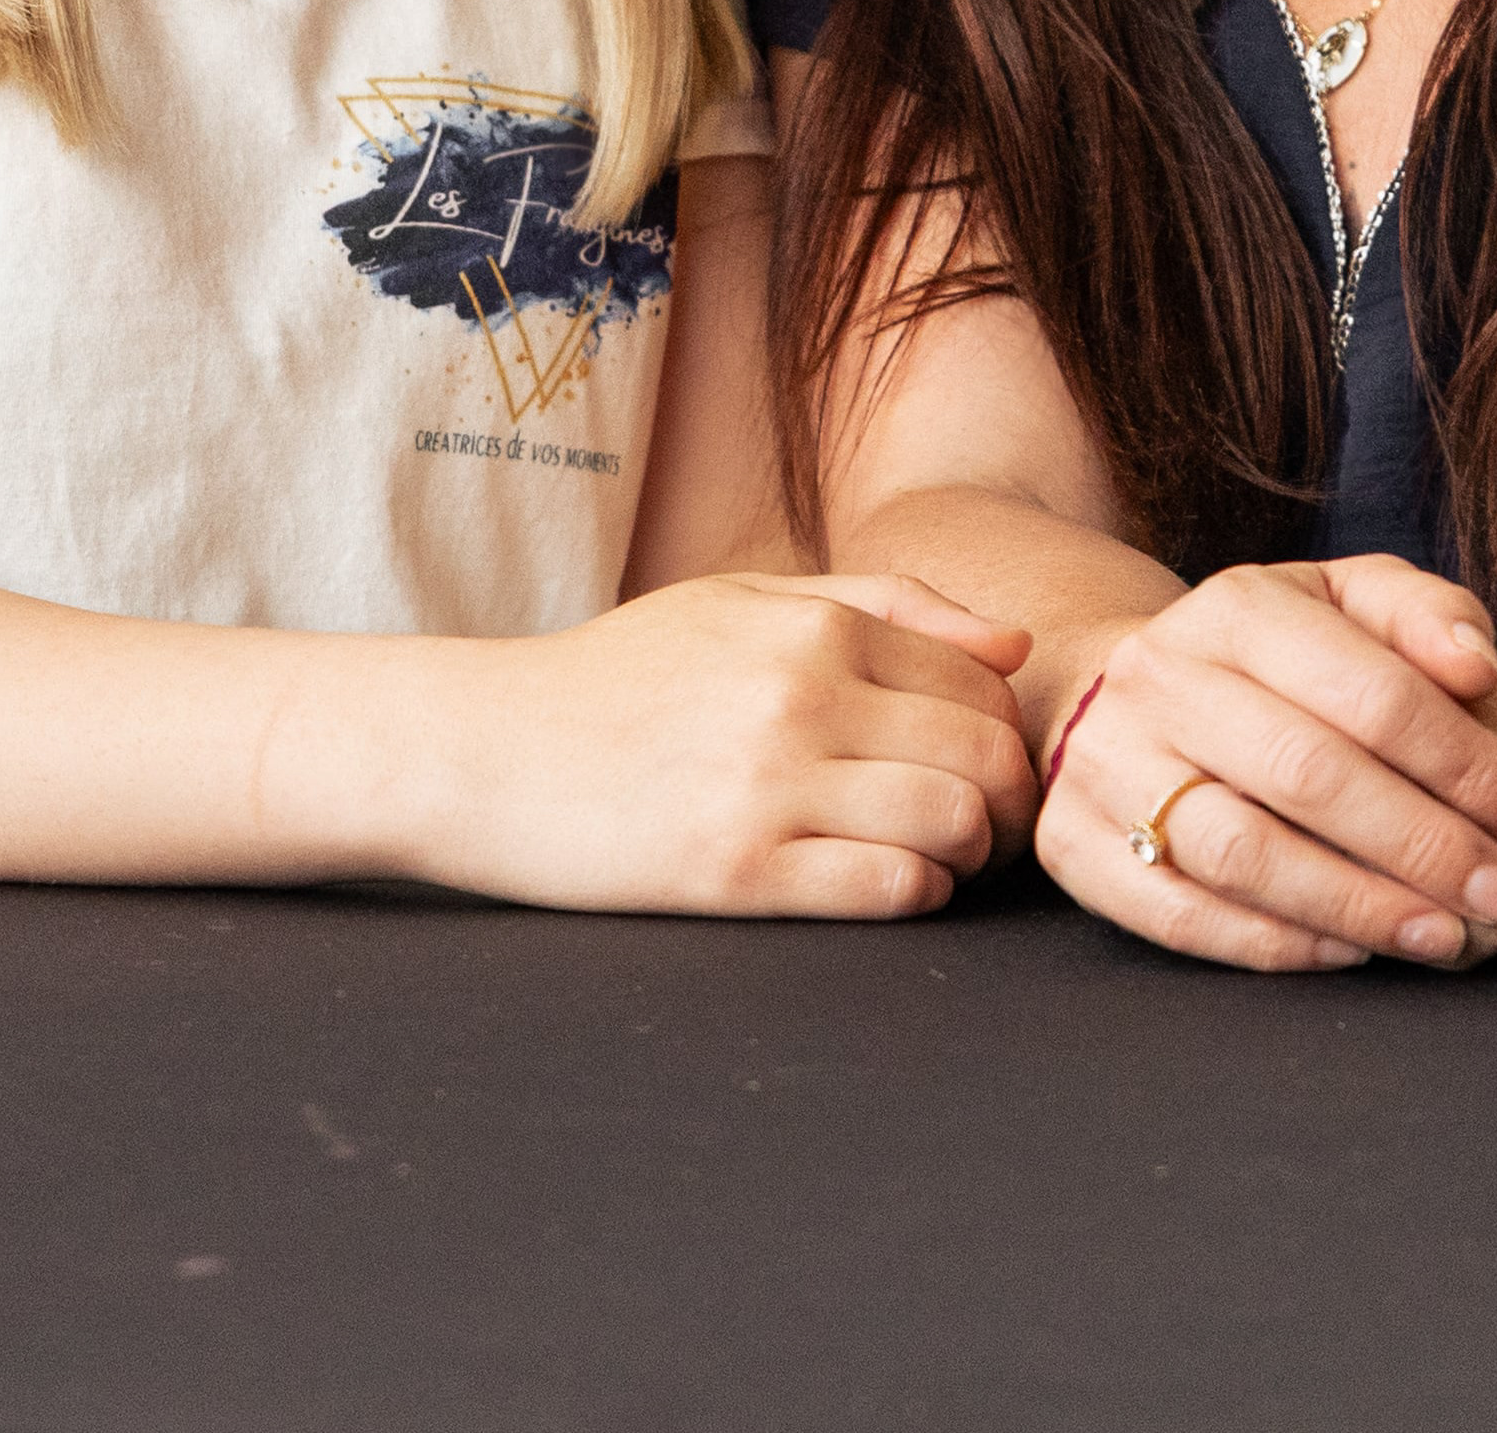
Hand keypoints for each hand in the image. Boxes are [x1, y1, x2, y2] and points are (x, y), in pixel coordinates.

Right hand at [429, 573, 1037, 918]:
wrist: (484, 748)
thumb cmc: (620, 675)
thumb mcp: (741, 601)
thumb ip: (883, 607)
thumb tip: (1011, 649)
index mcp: (812, 626)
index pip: (983, 683)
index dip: (1005, 733)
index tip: (985, 767)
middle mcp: (802, 697)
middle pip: (985, 756)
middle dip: (1007, 801)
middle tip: (985, 829)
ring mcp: (768, 787)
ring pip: (951, 825)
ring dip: (967, 854)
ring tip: (936, 858)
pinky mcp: (734, 872)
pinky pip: (886, 889)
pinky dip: (914, 894)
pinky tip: (886, 885)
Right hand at [1033, 555, 1496, 970]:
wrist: (1119, 689)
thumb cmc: (1273, 657)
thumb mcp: (1345, 603)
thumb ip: (1424, 615)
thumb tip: (1477, 669)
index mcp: (1235, 606)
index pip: (1370, 692)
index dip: (1466, 763)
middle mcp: (1159, 677)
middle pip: (1308, 773)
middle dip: (1423, 843)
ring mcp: (1105, 764)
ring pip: (1242, 851)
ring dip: (1357, 904)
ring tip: (1443, 935)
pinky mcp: (1075, 847)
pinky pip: (1180, 914)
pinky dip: (1274, 944)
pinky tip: (1351, 952)